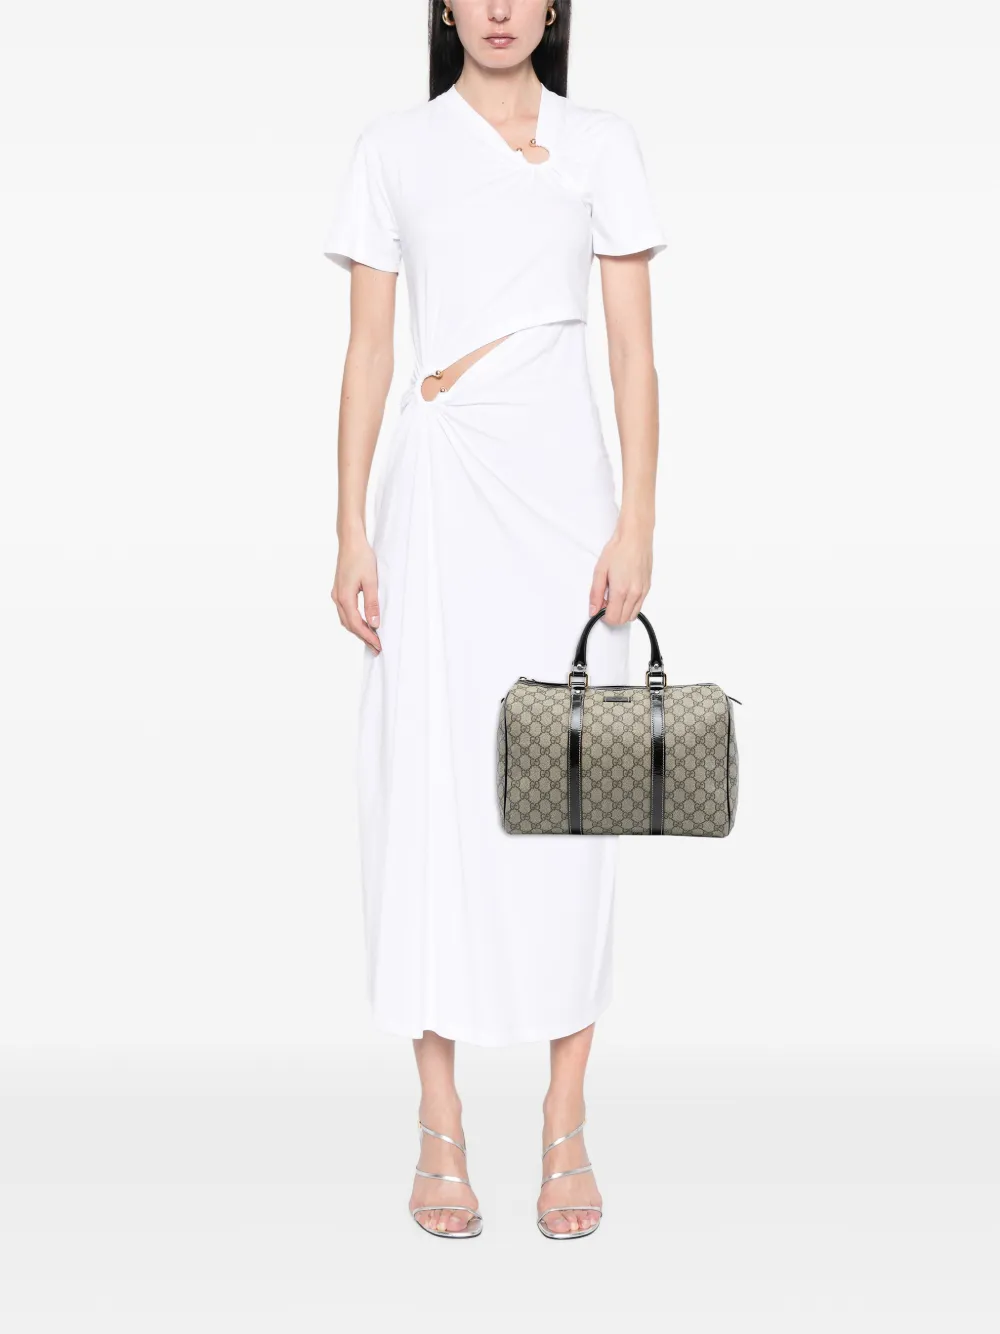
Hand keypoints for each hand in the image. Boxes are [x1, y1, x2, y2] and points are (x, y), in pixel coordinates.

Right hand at [331, 533, 380, 653]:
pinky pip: (346, 612)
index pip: (356, 624)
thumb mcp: (371, 581)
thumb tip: (375, 624)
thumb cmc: (361, 557)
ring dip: (358, 630)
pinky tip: (363, 623)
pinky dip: (354, 621)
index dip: (367, 636)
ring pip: (346, 619)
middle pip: (349, 625)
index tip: (378, 645)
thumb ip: (372, 603)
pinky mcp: (340, 591)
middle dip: (363, 637)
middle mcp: (338, 598)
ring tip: (371, 639)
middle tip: (376, 648)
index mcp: (345, 597)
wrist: (350, 542)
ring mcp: (337, 594)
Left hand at [588, 524, 652, 624]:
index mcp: (621, 590)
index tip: (599, 607)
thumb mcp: (600, 571)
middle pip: (623, 620)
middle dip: (612, 615)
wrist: (635, 537)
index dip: (603, 616)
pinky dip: (630, 605)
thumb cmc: (619, 549)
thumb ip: (596, 594)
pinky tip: (624, 593)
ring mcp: (643, 591)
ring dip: (622, 611)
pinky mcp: (647, 587)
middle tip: (605, 601)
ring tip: (614, 596)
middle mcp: (634, 593)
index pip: (613, 618)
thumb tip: (593, 609)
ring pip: (632, 615)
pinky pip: (639, 605)